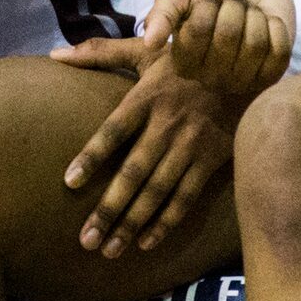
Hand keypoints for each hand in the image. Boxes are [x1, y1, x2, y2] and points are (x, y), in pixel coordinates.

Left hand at [56, 42, 244, 255]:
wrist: (246, 65)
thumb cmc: (186, 59)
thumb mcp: (147, 50)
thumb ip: (101, 53)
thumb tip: (54, 55)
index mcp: (147, 97)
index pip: (113, 130)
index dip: (92, 155)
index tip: (69, 182)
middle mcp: (168, 124)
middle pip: (133, 172)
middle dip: (109, 208)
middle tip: (85, 239)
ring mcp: (191, 144)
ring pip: (158, 191)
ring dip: (133, 223)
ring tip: (109, 250)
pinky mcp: (212, 159)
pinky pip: (186, 197)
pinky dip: (166, 222)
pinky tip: (146, 243)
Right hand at [143, 0, 294, 101]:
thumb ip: (163, 11)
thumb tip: (149, 43)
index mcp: (183, 61)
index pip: (198, 31)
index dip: (208, 3)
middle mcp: (209, 78)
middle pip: (228, 36)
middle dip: (234, 5)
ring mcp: (241, 81)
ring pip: (255, 43)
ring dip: (254, 15)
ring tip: (249, 11)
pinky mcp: (270, 76)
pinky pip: (278, 51)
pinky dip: (275, 26)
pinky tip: (267, 23)